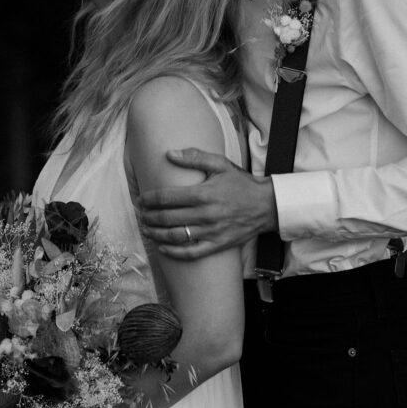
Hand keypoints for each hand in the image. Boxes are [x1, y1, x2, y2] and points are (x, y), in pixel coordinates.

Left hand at [138, 149, 277, 258]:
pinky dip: (174, 252)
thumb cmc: (241, 183)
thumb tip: (169, 154)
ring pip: (176, 237)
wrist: (266, 205)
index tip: (141, 199)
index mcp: (204, 194)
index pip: (168, 197)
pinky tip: (162, 247)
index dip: (150, 199)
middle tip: (140, 214)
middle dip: (149, 216)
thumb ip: (194, 157)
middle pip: (167, 218)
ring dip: (156, 234)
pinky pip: (191, 253)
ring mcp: (211, 232)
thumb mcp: (220, 164)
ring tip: (146, 229)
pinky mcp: (218, 245)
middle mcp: (205, 215)